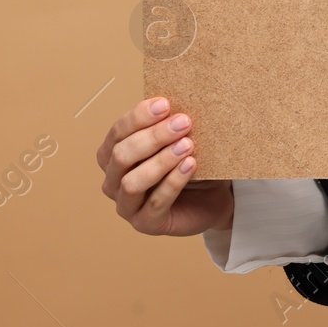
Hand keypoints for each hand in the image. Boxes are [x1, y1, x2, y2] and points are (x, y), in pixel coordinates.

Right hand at [97, 97, 232, 236]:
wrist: (213, 196)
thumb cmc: (191, 163)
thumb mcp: (181, 139)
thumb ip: (172, 124)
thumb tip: (176, 102)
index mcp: (114, 155)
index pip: (117, 132)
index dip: (138, 117)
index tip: (165, 104)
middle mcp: (113, 181)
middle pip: (121, 155)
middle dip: (153, 137)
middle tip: (184, 122)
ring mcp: (127, 205)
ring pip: (132, 182)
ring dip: (161, 160)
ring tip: (188, 144)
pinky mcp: (146, 223)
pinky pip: (155, 203)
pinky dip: (173, 181)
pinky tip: (191, 165)